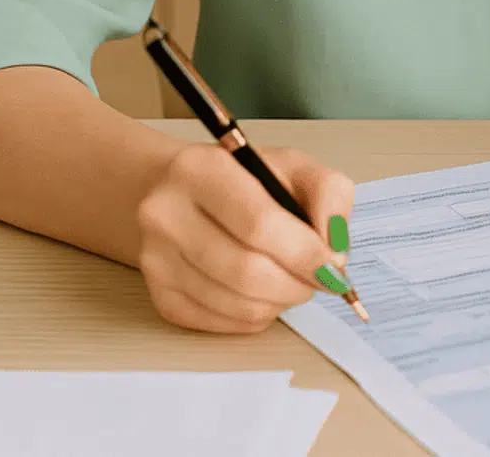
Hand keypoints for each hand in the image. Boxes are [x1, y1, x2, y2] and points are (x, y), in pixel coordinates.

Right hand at [132, 143, 353, 333]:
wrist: (183, 193)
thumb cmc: (245, 180)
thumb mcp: (295, 166)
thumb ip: (329, 196)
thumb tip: (334, 253)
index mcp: (200, 168)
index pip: (258, 223)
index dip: (304, 253)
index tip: (333, 268)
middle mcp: (165, 213)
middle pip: (246, 271)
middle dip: (296, 284)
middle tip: (318, 280)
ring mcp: (155, 258)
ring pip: (236, 303)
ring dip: (280, 301)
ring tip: (290, 280)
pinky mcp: (159, 295)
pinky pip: (221, 323)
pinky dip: (255, 315)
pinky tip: (262, 292)